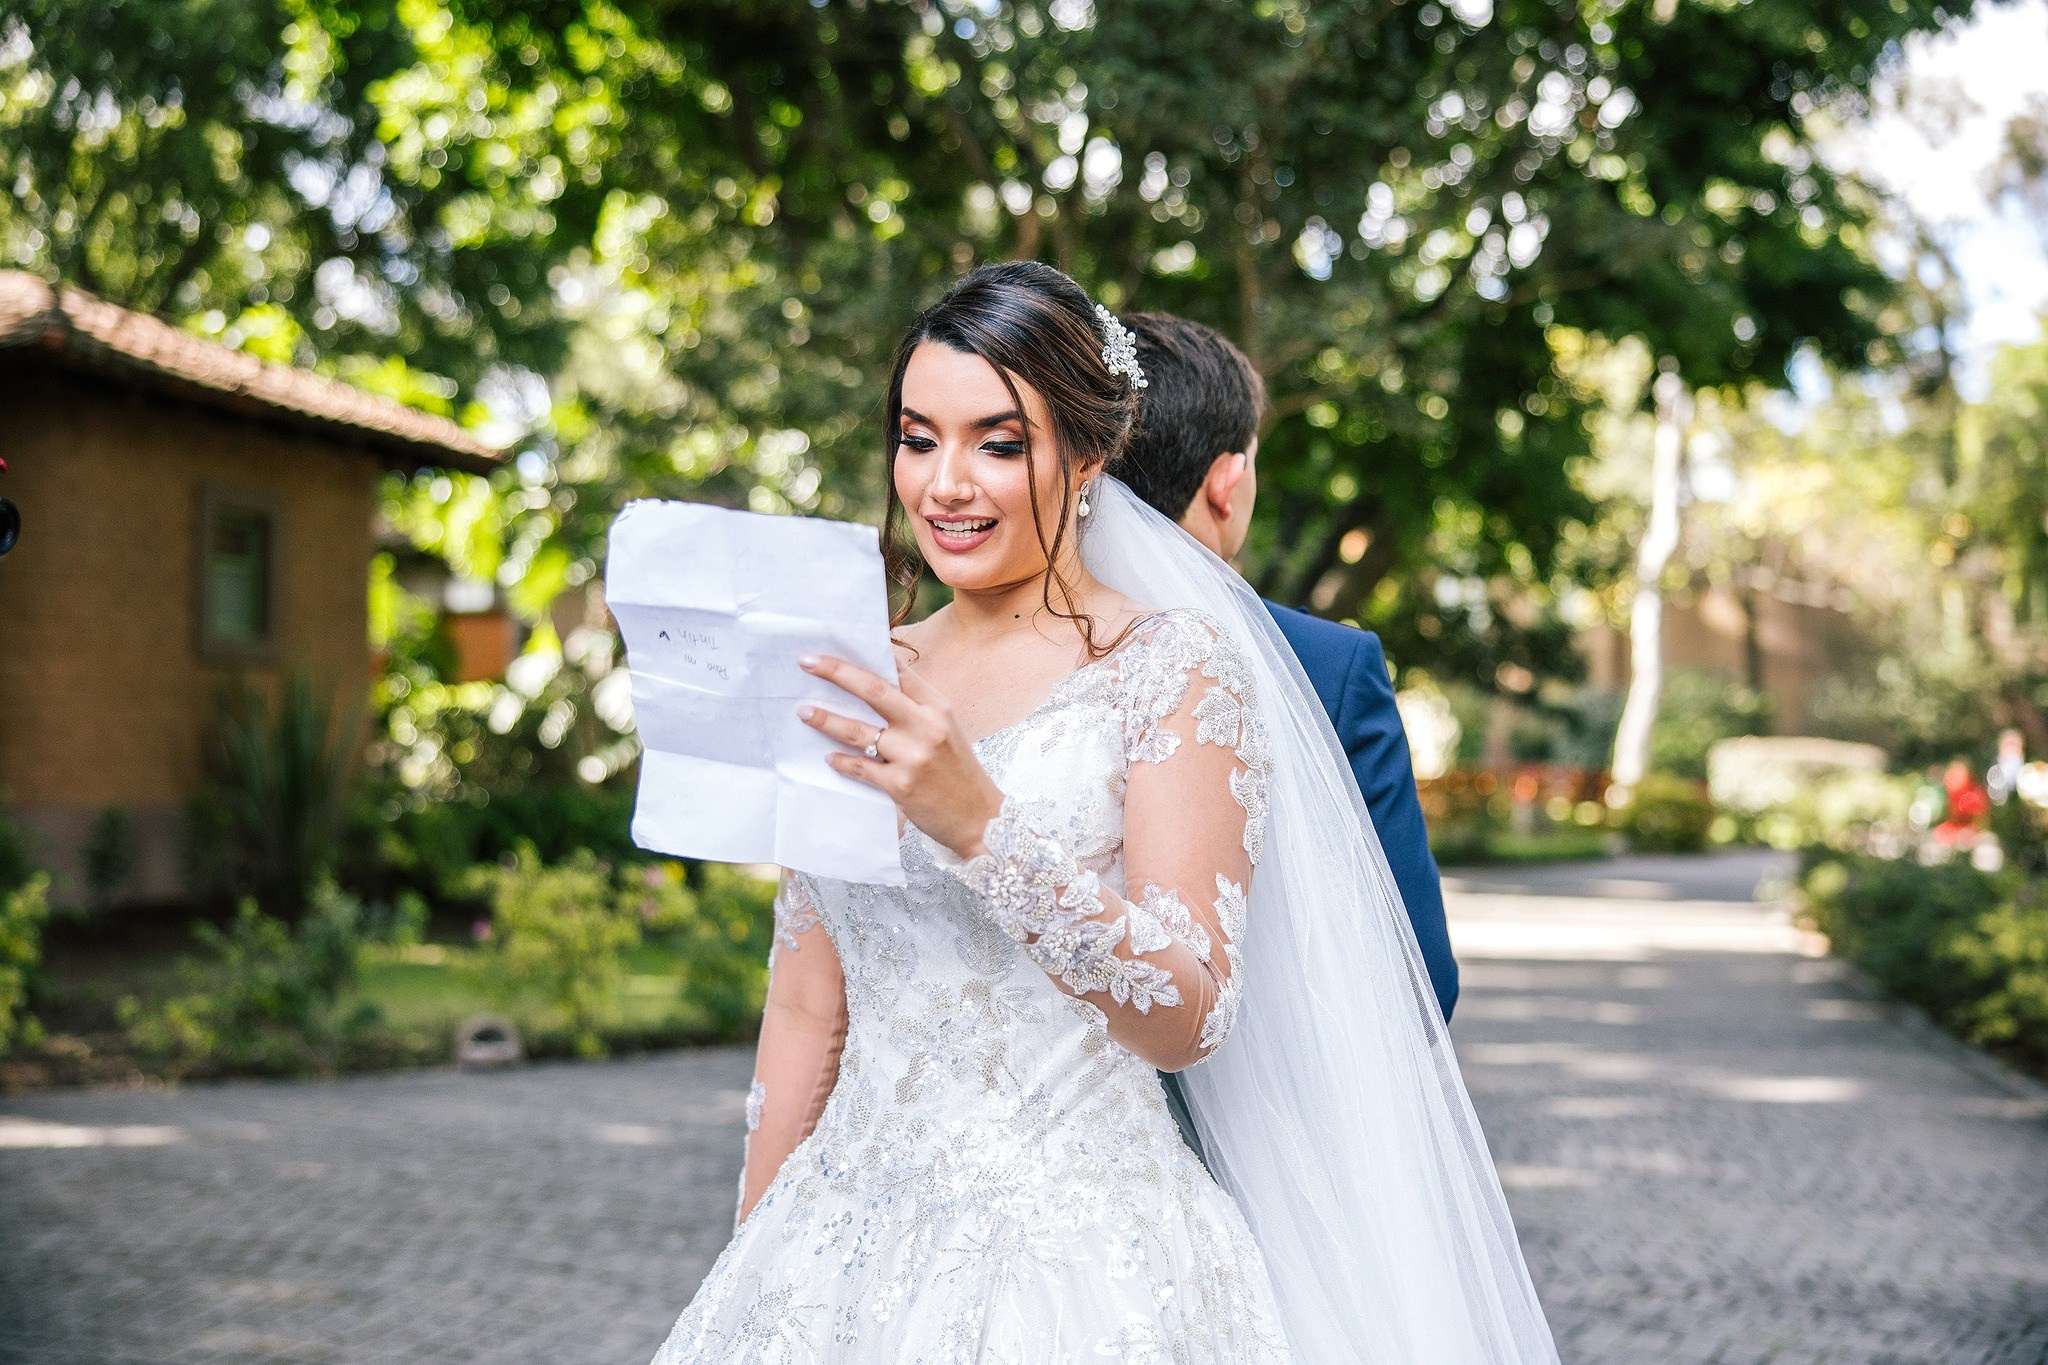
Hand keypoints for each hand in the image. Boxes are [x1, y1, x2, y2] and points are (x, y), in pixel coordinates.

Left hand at [798, 654, 1003, 859]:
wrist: (979, 817)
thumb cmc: (958, 770)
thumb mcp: (946, 728)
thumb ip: (916, 708)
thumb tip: (874, 686)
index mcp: (938, 707)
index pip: (898, 671)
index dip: (868, 654)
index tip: (838, 645)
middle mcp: (926, 726)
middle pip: (873, 691)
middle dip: (836, 673)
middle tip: (807, 662)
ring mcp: (912, 756)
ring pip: (858, 731)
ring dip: (826, 720)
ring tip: (804, 713)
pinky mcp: (900, 785)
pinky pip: (860, 768)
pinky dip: (841, 761)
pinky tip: (828, 757)